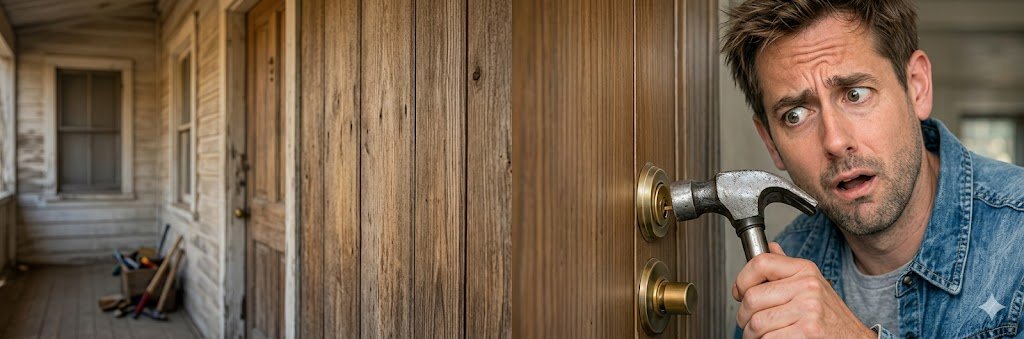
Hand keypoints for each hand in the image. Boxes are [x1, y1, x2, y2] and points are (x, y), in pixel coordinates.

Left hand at [733, 242, 874, 338]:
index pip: (760, 262)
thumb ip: (786, 268)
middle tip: (750, 324)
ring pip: (756, 323)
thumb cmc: (830, 318)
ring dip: (753, 335)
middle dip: (744, 316)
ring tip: (764, 336)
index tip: (739, 292)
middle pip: (752, 297)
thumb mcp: (811, 285)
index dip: (742, 280)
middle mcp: (807, 286)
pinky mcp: (807, 332)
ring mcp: (808, 309)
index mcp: (805, 270)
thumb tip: (769, 247)